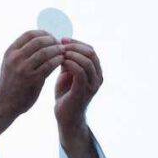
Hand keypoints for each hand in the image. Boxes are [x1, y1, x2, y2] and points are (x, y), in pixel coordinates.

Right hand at [0, 30, 63, 138]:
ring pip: (45, 52)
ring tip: (63, 52)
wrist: (5, 104)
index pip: (30, 34)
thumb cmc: (11, 83)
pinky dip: (58, 60)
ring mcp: (23, 69)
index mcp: (10, 51)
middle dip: (53, 41)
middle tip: (60, 45)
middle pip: (39, 41)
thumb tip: (41, 40)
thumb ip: (22, 52)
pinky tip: (62, 61)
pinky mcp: (32, 79)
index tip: (52, 38)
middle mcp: (16, 58)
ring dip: (57, 50)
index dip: (43, 33)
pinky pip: (49, 65)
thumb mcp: (11, 64)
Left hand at [55, 39, 104, 157]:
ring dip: (71, 54)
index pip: (90, 50)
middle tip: (60, 44)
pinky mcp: (84, 91)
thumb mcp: (67, 74)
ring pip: (87, 61)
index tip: (62, 39)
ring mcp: (93, 85)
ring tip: (58, 53)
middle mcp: (98, 77)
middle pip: (90, 53)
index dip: (76, 42)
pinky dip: (70, 64)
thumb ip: (69, 61)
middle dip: (74, 46)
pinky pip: (80, 72)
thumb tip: (62, 44)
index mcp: (95, 72)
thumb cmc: (66, 96)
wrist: (66, 118)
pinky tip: (60, 63)